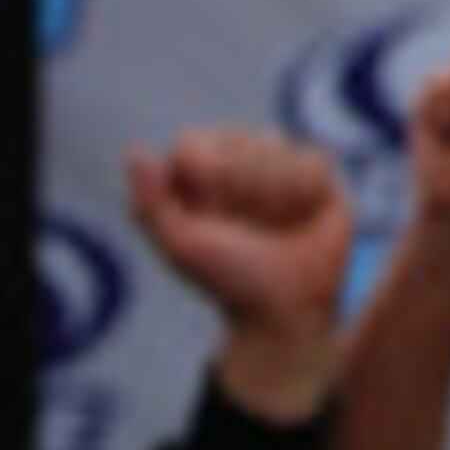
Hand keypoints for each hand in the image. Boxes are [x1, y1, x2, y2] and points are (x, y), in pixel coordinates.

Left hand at [124, 124, 352, 423]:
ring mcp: (273, 161)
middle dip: (239, 193)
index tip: (209, 220)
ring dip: (272, 198)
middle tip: (245, 230)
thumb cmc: (227, 278)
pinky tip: (303, 218)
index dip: (202, 185)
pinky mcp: (315, 168)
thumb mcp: (182, 247)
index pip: (191, 147)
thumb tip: (134, 151)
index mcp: (190, 178)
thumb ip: (152, 204)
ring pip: (273, 148)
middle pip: (235, 144)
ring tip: (275, 227)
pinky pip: (310, 163)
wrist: (287, 304)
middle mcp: (230, 161)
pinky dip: (304, 197)